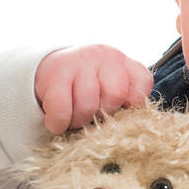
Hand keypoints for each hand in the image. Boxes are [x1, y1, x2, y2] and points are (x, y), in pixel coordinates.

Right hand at [34, 44, 154, 134]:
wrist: (47, 71)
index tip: (117, 112)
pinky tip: (57, 122)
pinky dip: (59, 123)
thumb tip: (128, 131)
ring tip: (72, 119)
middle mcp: (106, 56)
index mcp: (125, 63)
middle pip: (115, 95)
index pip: (142, 82)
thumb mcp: (109, 91)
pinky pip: (62, 108)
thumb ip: (123, 104)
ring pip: (88, 105)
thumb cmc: (86, 90)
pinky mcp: (57, 70)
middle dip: (102, 116)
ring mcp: (81, 60)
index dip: (132, 104)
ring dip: (78, 121)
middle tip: (90, 119)